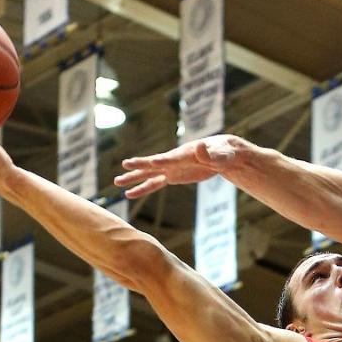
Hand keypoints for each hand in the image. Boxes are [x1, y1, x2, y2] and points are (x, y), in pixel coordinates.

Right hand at [114, 134, 242, 197]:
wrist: (223, 155)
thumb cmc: (224, 153)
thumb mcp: (220, 155)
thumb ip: (210, 154)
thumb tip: (201, 146)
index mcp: (184, 154)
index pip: (169, 159)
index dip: (159, 162)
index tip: (146, 163)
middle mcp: (174, 160)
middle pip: (153, 164)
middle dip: (139, 166)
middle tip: (124, 165)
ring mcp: (171, 168)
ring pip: (149, 175)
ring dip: (134, 179)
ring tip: (117, 183)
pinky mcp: (173, 176)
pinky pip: (155, 184)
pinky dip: (143, 189)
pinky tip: (130, 194)